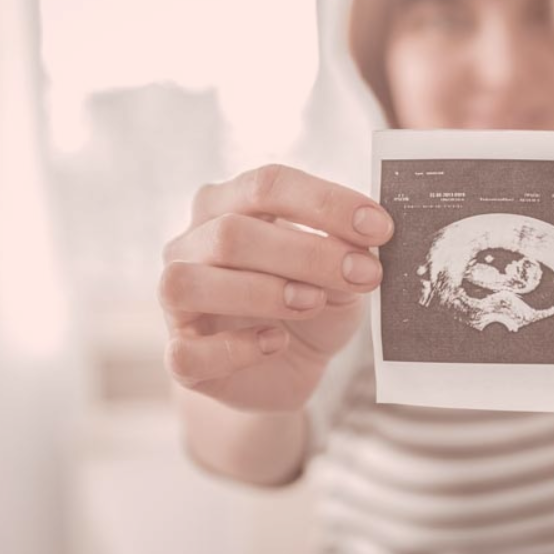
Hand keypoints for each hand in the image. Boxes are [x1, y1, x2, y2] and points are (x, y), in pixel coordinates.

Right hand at [159, 164, 392, 411]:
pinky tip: (277, 343)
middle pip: (232, 232)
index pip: (266, 185)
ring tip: (314, 302)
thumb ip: (346, 252)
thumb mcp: (339, 274)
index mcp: (228, 205)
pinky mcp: (180, 355)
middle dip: (306, 253)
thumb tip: (367, 237)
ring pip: (189, 283)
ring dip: (261, 292)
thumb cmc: (312, 304)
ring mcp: (175, 301)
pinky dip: (236, 348)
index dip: (325, 203)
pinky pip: (186, 352)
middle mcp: (191, 245)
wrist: (290, 368)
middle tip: (362, 274)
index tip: (379, 228)